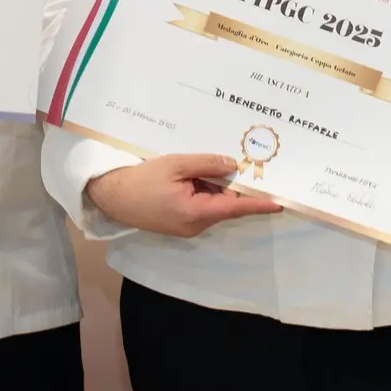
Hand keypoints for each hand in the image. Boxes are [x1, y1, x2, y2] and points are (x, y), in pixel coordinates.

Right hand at [85, 153, 283, 236]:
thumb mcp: (175, 165)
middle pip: (224, 205)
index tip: (280, 203)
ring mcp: (186, 227)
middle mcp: (194, 225)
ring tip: (216, 163)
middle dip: (235, 186)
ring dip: (216, 186)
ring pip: (212, 204)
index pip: (235, 208)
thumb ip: (206, 164)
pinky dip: (203, 191)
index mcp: (196, 212)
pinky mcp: (178, 223)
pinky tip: (198, 174)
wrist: (110, 195)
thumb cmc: (140, 179)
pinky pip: (200, 206)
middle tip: (249, 164)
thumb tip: (232, 165)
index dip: (259, 204)